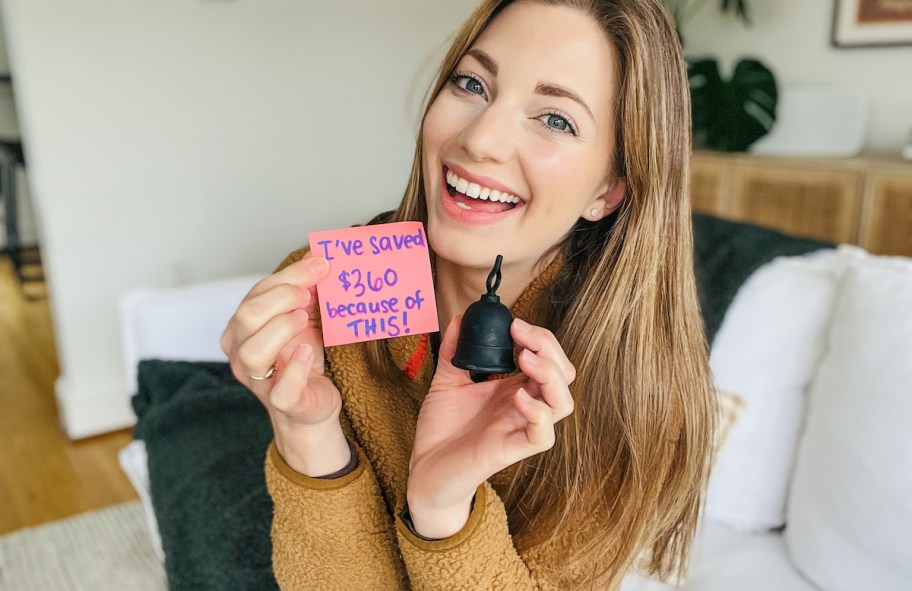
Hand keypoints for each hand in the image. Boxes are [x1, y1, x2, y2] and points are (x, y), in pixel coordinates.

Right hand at [220, 254, 349, 475]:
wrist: (314, 403)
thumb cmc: (304, 357)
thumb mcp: (305, 317)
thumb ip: (307, 287)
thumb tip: (319, 253)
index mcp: (243, 327)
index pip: (257, 293)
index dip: (289, 275)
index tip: (321, 264)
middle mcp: (241, 352)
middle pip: (247, 316)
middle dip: (282, 297)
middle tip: (310, 293)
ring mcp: (258, 380)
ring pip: (252, 352)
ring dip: (280, 328)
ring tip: (303, 319)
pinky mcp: (282, 402)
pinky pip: (281, 388)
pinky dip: (295, 366)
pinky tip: (307, 351)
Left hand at [406, 316, 575, 537]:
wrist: (425, 468)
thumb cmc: (442, 429)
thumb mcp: (447, 380)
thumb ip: (455, 350)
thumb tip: (459, 317)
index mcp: (515, 387)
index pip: (547, 358)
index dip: (539, 338)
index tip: (513, 323)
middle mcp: (524, 406)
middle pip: (564, 375)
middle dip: (549, 349)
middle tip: (521, 336)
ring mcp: (521, 428)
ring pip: (563, 403)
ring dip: (550, 376)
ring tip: (525, 360)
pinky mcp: (512, 450)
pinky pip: (543, 436)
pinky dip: (537, 413)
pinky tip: (517, 397)